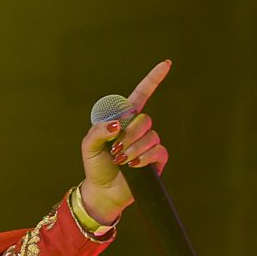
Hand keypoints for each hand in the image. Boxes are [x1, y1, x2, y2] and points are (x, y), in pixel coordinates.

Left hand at [78, 60, 172, 224]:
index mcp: (122, 121)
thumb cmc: (95, 166)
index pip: (140, 96)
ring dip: (134, 148)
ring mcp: (149, 144)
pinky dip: (144, 158)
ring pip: (150, 136)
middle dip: (129, 133)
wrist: (103, 191)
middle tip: (116, 149)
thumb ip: (99, 131)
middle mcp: (138, 130)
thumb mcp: (89, 146)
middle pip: (144, 119)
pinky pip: (158, 150)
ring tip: (121, 160)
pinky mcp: (157, 159)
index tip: (167, 64)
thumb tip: (117, 123)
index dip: (153, 80)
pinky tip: (134, 165)